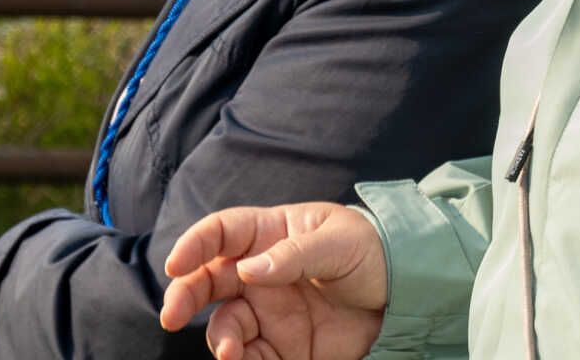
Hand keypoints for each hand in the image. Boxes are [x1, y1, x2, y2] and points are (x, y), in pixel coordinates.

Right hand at [160, 203, 387, 359]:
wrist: (408, 294)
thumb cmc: (371, 251)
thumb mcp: (338, 243)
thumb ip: (294, 255)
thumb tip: (248, 270)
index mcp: (270, 233)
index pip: (221, 233)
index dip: (194, 245)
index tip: (175, 264)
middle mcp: (260, 273)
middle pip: (208, 281)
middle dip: (184, 296)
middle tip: (171, 315)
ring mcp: (269, 311)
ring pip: (225, 324)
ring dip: (220, 338)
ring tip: (231, 353)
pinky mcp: (284, 347)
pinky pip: (252, 356)